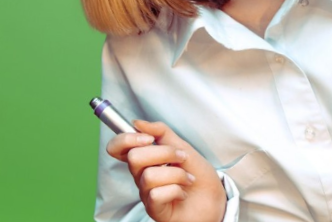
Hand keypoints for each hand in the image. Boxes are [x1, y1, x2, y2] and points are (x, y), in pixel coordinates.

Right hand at [107, 120, 226, 221]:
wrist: (215, 198)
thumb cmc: (197, 174)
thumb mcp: (182, 146)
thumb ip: (161, 132)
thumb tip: (137, 123)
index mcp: (145, 159)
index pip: (117, 148)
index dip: (126, 139)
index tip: (148, 138)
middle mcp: (141, 176)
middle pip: (134, 157)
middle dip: (164, 153)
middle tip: (181, 158)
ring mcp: (146, 194)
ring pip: (149, 176)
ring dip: (176, 173)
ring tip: (187, 178)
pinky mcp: (154, 209)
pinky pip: (156, 195)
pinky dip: (176, 190)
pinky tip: (182, 193)